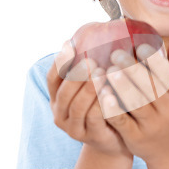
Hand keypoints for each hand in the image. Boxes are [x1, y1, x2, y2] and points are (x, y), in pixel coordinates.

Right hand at [47, 42, 131, 157]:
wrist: (114, 139)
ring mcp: (74, 128)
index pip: (53, 78)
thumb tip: (104, 29)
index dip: (60, 62)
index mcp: (58, 98)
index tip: (70, 44)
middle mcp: (61, 113)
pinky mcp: (91, 137)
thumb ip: (92, 66)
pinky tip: (112, 94)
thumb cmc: (105, 104)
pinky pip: (95, 121)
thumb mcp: (94, 86)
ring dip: (89, 90)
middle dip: (77, 76)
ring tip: (103, 74)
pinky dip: (102, 106)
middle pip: (64, 93)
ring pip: (78, 107)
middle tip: (91, 61)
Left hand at [100, 33, 168, 162]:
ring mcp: (152, 125)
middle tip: (115, 54)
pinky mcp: (136, 138)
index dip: (154, 61)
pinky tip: (101, 95)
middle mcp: (168, 110)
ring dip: (121, 87)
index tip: (139, 46)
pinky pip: (123, 122)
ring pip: (136, 104)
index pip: (167, 75)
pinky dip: (112, 108)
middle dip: (133, 70)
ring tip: (107, 71)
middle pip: (151, 89)